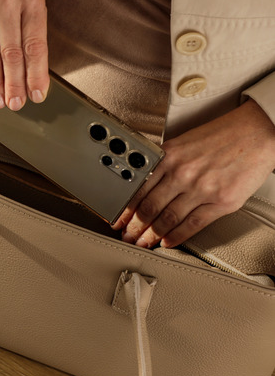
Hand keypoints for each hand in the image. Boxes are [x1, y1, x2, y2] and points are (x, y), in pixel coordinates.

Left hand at [113, 100, 274, 247]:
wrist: (257, 132)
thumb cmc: (221, 136)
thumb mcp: (182, 143)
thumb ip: (163, 163)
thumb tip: (142, 185)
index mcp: (169, 157)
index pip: (138, 190)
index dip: (125, 210)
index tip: (118, 220)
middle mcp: (182, 173)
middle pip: (150, 208)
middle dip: (135, 227)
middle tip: (128, 236)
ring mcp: (202, 189)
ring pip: (168, 219)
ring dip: (152, 235)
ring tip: (143, 242)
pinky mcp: (222, 202)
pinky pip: (193, 224)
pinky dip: (176, 236)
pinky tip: (167, 242)